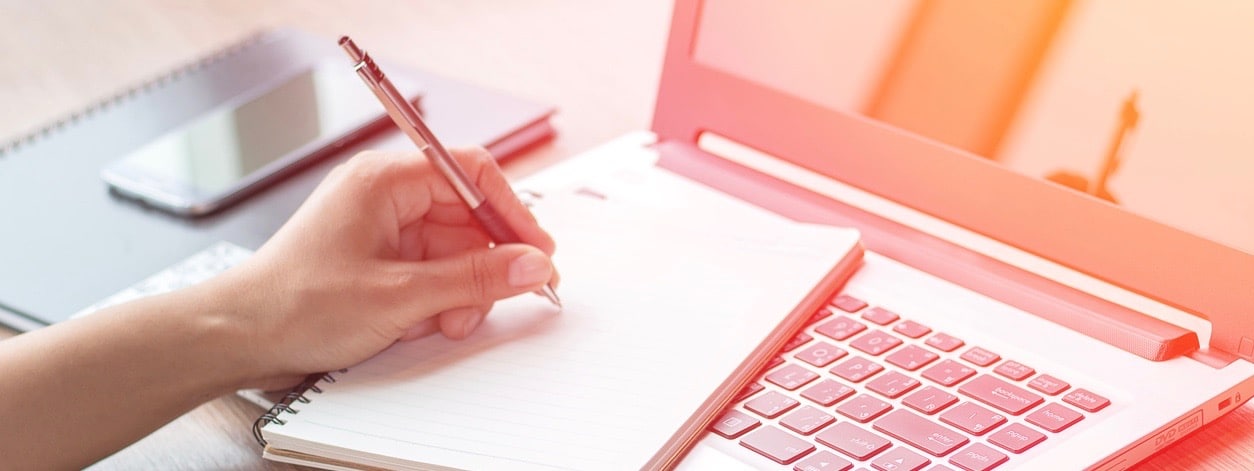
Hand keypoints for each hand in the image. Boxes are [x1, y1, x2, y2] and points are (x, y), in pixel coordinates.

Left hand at [215, 148, 555, 389]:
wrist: (238, 338)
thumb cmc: (294, 304)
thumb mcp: (400, 296)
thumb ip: (475, 279)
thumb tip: (530, 264)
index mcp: (385, 180)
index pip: (472, 173)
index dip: (511, 211)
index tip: (536, 251)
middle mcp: (385, 197)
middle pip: (468, 219)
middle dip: (481, 266)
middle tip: (486, 303)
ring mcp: (382, 230)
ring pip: (453, 252)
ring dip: (458, 292)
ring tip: (439, 322)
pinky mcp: (379, 261)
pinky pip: (431, 273)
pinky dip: (436, 301)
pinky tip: (418, 324)